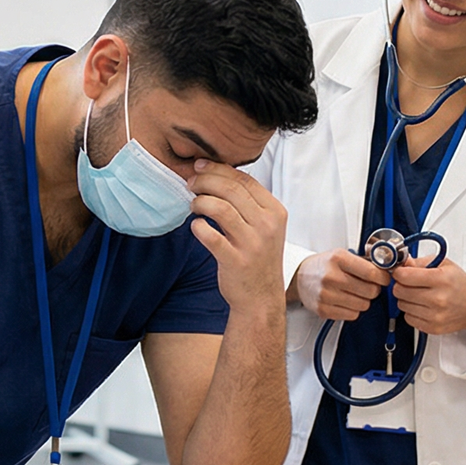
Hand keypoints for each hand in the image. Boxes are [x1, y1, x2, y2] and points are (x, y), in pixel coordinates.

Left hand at [186, 163, 287, 312]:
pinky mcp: (236, 261)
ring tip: (193, 204)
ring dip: (200, 202)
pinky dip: (198, 227)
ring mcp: (252, 244)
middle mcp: (267, 225)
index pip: (245, 180)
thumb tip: (218, 174)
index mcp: (275, 212)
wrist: (260, 298)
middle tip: (190, 182)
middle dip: (205, 181)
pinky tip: (195, 226)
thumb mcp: (263, 226)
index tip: (201, 166)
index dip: (219, 169)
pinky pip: (211, 237)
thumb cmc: (257, 258)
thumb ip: (247, 202)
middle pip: (231, 190)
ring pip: (221, 208)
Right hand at [291, 249, 388, 320]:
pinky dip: (353, 310)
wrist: (298, 277)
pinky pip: (352, 315)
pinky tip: (345, 300)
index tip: (383, 278)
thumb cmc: (323, 265)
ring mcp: (326, 295)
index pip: (372, 273)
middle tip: (367, 285)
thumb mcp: (341, 254)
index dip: (383, 278)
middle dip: (374, 289)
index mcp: (338, 259)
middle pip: (371, 291)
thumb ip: (363, 261)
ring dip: (363, 300)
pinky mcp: (323, 310)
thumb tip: (387, 268)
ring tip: (354, 292)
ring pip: (364, 305)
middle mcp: (332, 277)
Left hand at [389, 255, 465, 335]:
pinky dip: (411, 312)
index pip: (404, 276)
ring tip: (420, 295)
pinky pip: (408, 318)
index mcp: (441, 279)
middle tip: (410, 283)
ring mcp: (435, 316)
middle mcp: (438, 299)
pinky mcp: (432, 328)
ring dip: (406, 299)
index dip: (399, 272)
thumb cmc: (459, 283)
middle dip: (401, 285)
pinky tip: (422, 306)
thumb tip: (402, 263)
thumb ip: (419, 262)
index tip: (402, 272)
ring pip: (401, 305)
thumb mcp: (444, 264)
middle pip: (399, 291)